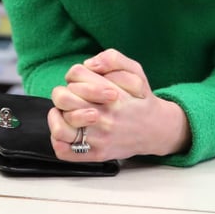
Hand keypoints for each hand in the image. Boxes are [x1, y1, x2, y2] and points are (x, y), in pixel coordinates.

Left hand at [48, 49, 190, 160]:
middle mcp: (104, 116)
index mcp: (111, 93)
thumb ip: (113, 59)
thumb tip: (89, 63)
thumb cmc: (141, 99)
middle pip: (63, 97)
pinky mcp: (97, 154)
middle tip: (72, 96)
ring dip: (57, 116)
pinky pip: (65, 151)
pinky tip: (66, 130)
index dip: (75, 74)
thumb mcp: (135, 71)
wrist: (157, 129)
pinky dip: (58, 140)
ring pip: (61, 127)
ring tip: (64, 112)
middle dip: (64, 92)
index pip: (76, 74)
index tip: (81, 80)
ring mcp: (99, 138)